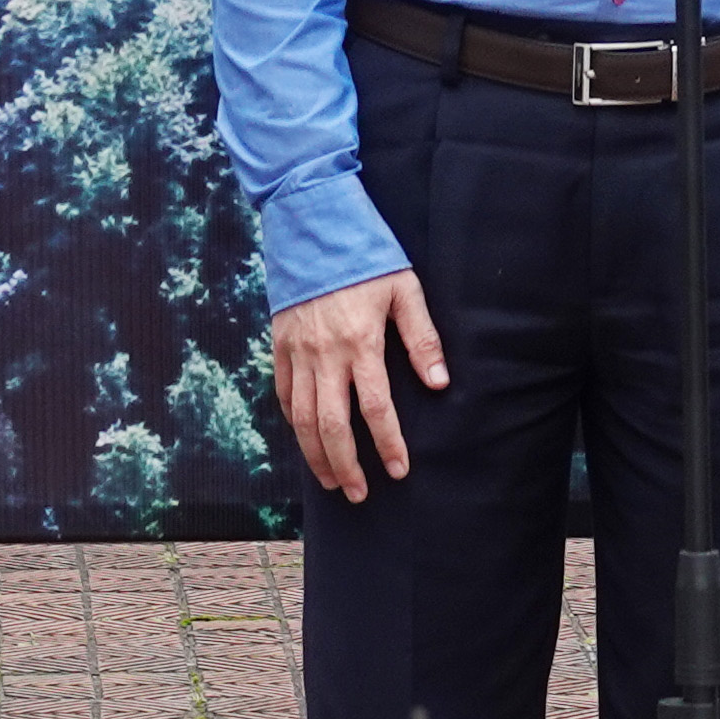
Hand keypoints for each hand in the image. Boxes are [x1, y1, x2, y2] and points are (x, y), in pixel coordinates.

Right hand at [270, 269, 447, 502]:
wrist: (312, 224)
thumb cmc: (366, 256)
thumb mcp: (404, 289)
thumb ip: (422, 339)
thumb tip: (440, 384)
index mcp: (360, 342)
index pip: (375, 408)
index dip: (388, 443)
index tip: (399, 469)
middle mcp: (325, 354)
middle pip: (331, 424)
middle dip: (345, 465)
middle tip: (360, 493)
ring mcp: (297, 351)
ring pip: (301, 418)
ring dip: (316, 455)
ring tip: (332, 481)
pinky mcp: (279, 345)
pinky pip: (282, 393)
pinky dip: (293, 423)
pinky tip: (305, 441)